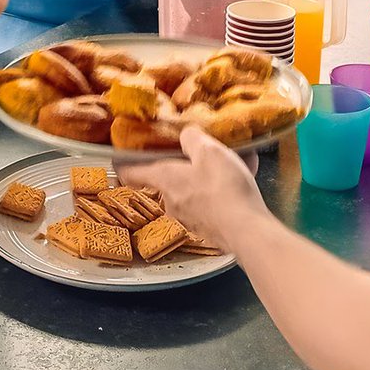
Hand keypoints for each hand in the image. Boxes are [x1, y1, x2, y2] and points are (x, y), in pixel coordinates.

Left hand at [117, 126, 267, 252]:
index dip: (125, 163)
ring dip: (205, 181)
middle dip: (181, 167)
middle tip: (197, 155)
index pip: (131, 172)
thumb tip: (186, 136)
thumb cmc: (223, 188)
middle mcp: (171, 202)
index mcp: (165, 179)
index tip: (121, 158)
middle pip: (166, 180)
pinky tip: (241, 187)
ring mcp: (190, 220)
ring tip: (230, 168)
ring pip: (191, 193)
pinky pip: (210, 206)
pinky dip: (220, 195)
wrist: (249, 233)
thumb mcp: (209, 150)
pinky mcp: (210, 230)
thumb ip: (192, 138)